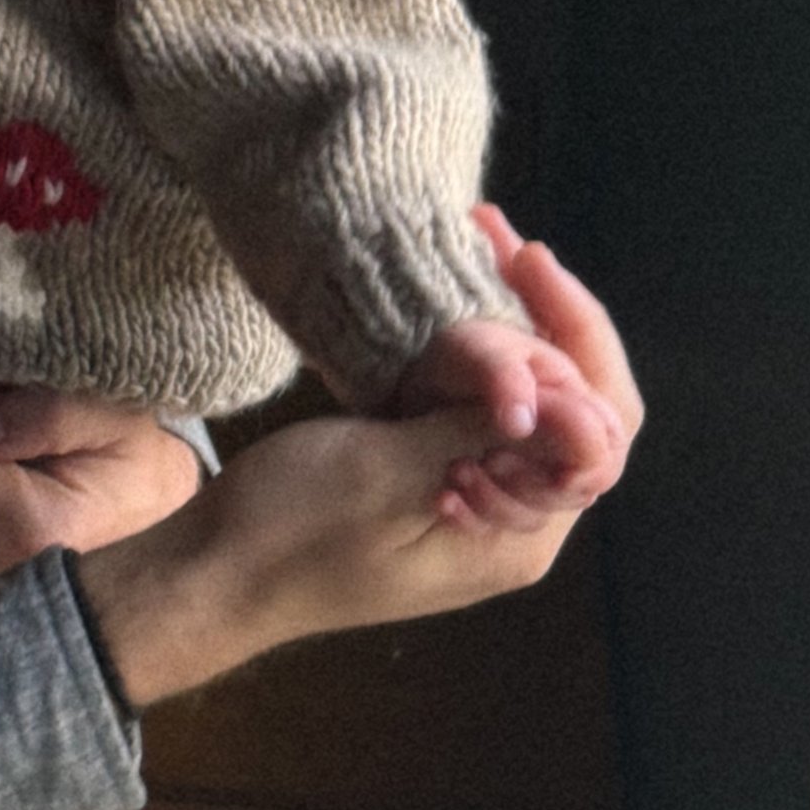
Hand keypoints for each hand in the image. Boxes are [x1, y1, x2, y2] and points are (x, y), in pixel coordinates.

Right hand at [83, 218, 639, 708]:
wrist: (209, 572)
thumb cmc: (291, 531)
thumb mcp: (387, 474)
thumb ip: (481, 433)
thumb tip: (578, 400)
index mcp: (519, 538)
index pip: (600, 433)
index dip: (581, 341)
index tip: (530, 263)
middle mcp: (516, 527)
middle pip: (573, 413)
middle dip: (549, 322)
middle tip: (504, 238)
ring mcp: (476, 506)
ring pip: (527, 406)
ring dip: (512, 328)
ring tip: (483, 244)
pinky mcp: (435, 483)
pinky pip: (479, 414)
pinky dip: (474, 357)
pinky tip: (454, 301)